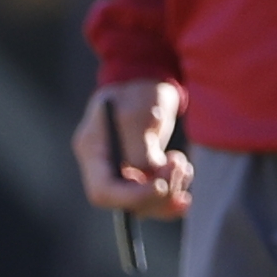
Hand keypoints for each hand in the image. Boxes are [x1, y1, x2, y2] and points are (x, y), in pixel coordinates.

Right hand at [74, 80, 191, 217]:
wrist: (148, 75)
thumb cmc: (139, 90)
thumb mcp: (138, 115)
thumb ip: (139, 150)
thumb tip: (150, 179)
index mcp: (92, 149)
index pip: (103, 190)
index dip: (131, 198)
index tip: (160, 187)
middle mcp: (104, 165)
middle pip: (125, 201)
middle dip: (156, 193)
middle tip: (178, 167)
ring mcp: (122, 169)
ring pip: (144, 201)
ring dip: (169, 190)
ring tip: (183, 164)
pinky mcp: (140, 171)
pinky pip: (155, 194)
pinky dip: (173, 188)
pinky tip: (184, 170)